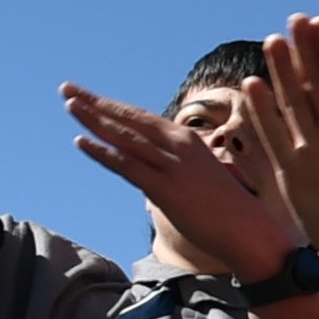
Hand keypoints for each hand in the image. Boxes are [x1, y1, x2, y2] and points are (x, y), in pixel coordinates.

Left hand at [66, 83, 306, 278]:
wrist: (250, 231)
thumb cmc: (227, 210)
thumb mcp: (199, 179)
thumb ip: (171, 171)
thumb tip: (146, 179)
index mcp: (187, 140)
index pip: (140, 118)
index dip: (111, 106)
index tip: (87, 95)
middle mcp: (179, 145)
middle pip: (128, 119)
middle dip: (95, 102)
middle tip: (67, 87)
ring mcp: (171, 166)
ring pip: (125, 137)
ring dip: (94, 119)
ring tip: (70, 104)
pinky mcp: (165, 188)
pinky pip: (127, 166)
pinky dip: (103, 152)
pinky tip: (81, 140)